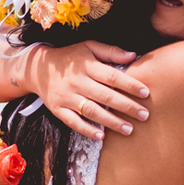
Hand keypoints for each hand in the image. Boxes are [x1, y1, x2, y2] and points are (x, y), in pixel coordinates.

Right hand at [25, 41, 150, 140]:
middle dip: (126, 106)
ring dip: (111, 122)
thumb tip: (134, 55)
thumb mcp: (89, 47)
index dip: (129, 84)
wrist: (38, 69)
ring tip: (129, 129)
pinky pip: (73, 122)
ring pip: (91, 111)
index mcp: (87, 65)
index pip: (112, 76)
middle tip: (144, 115)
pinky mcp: (58, 109)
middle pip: (105, 96)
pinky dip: (87, 130)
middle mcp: (77, 82)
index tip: (146, 93)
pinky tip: (102, 137)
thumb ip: (111, 52)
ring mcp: (66, 97)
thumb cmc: (70, 57)